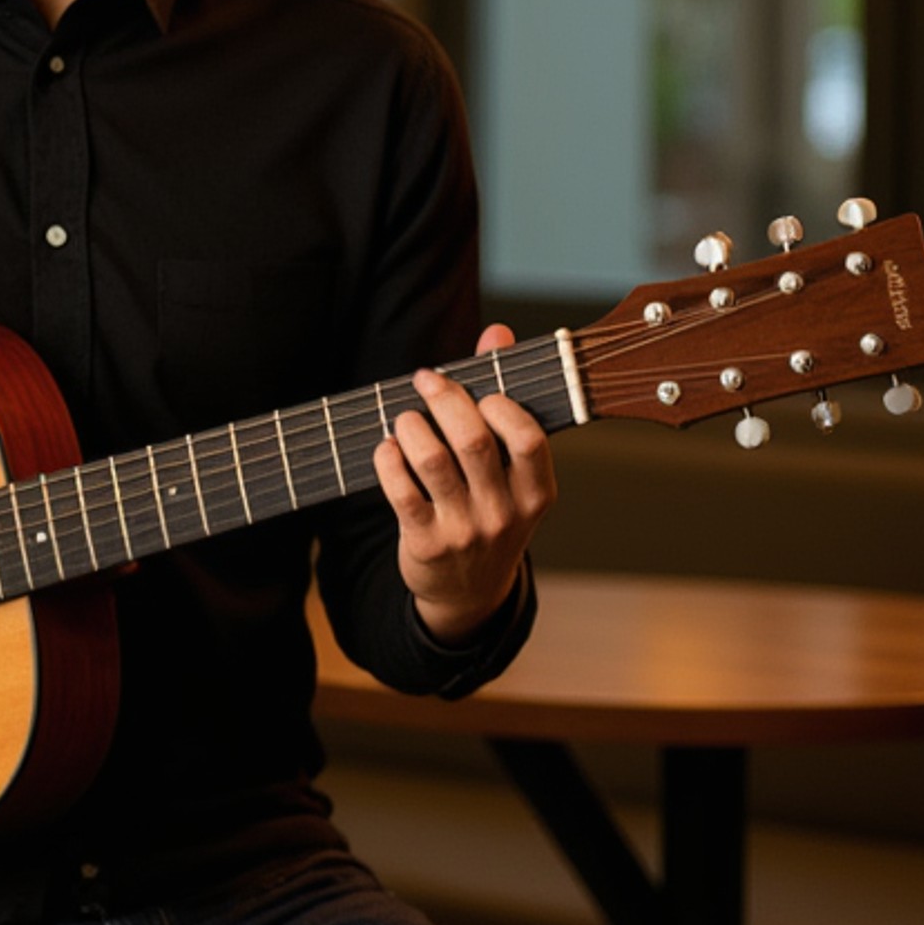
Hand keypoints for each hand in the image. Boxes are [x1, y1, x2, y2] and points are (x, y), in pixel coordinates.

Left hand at [373, 324, 554, 644]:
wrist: (468, 592)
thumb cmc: (489, 508)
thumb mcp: (510, 468)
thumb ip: (505, 395)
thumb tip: (497, 332)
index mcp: (536, 491)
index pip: (529, 438)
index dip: (501, 404)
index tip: (479, 389)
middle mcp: (505, 513)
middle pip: (474, 440)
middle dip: (445, 399)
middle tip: (425, 380)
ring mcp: (465, 530)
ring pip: (432, 461)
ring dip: (412, 427)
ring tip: (405, 418)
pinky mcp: (426, 543)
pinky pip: (400, 491)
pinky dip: (388, 459)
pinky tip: (387, 447)